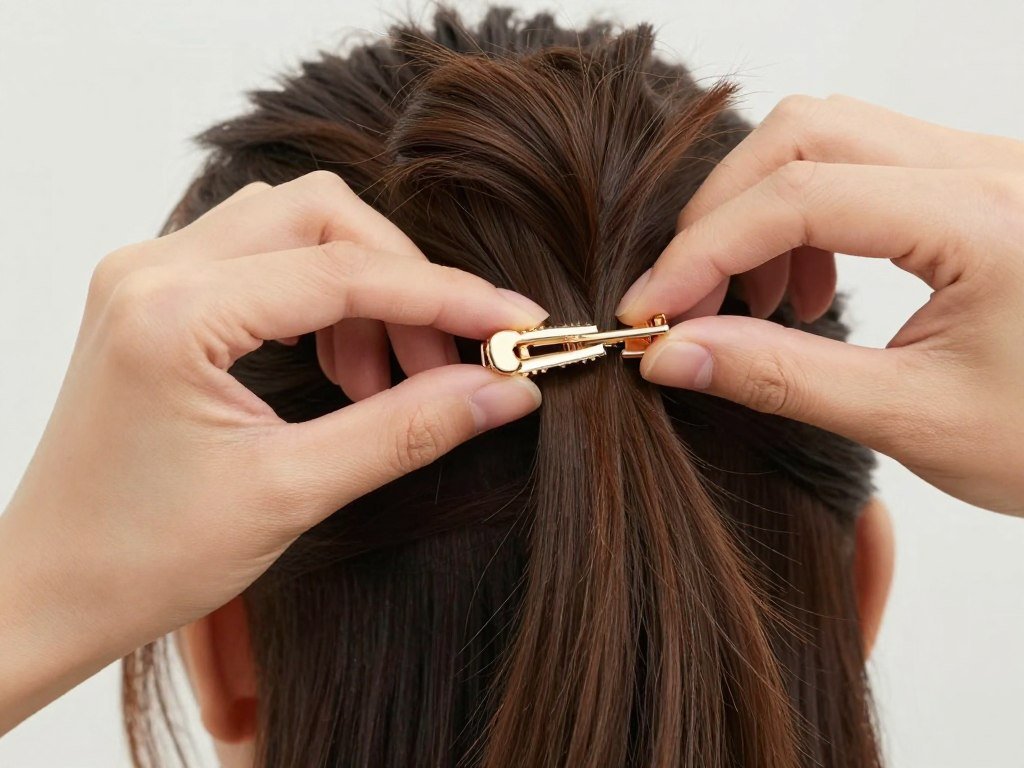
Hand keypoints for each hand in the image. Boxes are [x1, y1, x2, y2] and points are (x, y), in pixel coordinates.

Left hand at [0, 170, 546, 731]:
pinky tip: (342, 368)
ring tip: (387, 377)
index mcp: (174, 313)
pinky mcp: (156, 295)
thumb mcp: (294, 493)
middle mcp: (152, 269)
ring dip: (363, 287)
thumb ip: (408, 429)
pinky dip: (322, 298)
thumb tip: (504, 390)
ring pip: (294, 226)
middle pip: (322, 215)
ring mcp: (148, 275)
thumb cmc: (143, 559)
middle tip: (451, 356)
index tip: (517, 325)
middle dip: (404, 278)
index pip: (346, 272)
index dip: (449, 296)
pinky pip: (262, 258)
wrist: (50, 590)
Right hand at [616, 95, 1023, 514]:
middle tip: (686, 299)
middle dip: (722, 213)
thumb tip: (674, 355)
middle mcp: (988, 166)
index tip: (649, 312)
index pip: (800, 196)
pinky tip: (807, 289)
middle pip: (804, 130)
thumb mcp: (914, 420)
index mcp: (987, 219)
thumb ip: (781, 379)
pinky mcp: (973, 183)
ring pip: (827, 132)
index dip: (702, 252)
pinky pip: (860, 161)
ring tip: (753, 302)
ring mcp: (983, 165)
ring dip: (761, 207)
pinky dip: (803, 213)